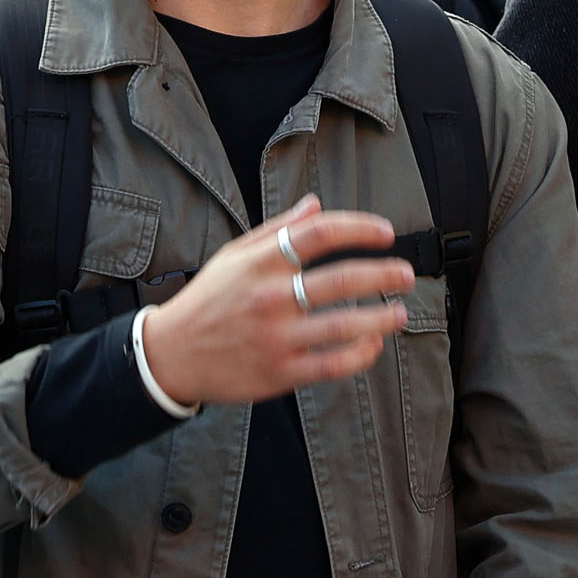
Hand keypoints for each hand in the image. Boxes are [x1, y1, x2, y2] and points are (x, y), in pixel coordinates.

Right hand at [140, 196, 407, 409]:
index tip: (386, 232)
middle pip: (342, 278)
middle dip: (384, 274)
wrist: (171, 354)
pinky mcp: (279, 372)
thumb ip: (276, 229)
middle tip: (406, 274)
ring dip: (381, 318)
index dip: (359, 228)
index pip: (319, 234)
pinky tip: (373, 345)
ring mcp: (276, 337)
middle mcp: (271, 297)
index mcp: (260, 262)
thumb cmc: (208, 300)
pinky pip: (332, 364)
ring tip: (400, 313)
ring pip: (344, 325)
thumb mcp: (234, 255)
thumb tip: (316, 205)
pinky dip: (360, 354)